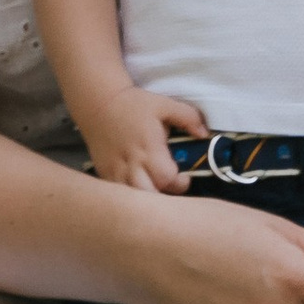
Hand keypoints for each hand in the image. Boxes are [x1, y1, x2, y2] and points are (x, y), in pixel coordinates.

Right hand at [85, 87, 205, 193]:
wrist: (98, 103)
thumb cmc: (134, 104)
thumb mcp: (165, 104)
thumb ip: (189, 118)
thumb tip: (204, 134)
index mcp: (149, 149)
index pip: (167, 179)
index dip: (180, 183)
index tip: (185, 177)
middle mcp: (131, 164)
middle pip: (149, 195)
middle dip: (163, 197)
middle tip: (169, 187)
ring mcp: (114, 172)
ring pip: (131, 200)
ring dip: (146, 199)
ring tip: (155, 190)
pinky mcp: (103, 174)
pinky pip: (118, 195)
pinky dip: (129, 197)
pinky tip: (138, 189)